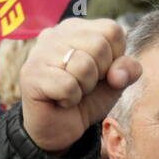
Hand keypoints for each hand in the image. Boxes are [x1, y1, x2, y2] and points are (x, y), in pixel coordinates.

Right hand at [19, 18, 141, 151]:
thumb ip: (128, 69)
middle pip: (99, 45)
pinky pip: (68, 86)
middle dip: (99, 74)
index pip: (113, 30)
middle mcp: (56, 34)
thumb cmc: (86, 100)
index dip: (116, 57)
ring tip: (71, 92)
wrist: (59, 129)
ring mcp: (40, 51)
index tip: (100, 72)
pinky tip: (60, 100)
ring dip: (84, 88)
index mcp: (77, 28)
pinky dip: (70, 100)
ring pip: (84, 66)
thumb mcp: (115, 82)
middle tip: (83, 85)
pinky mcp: (30, 74)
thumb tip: (117, 74)